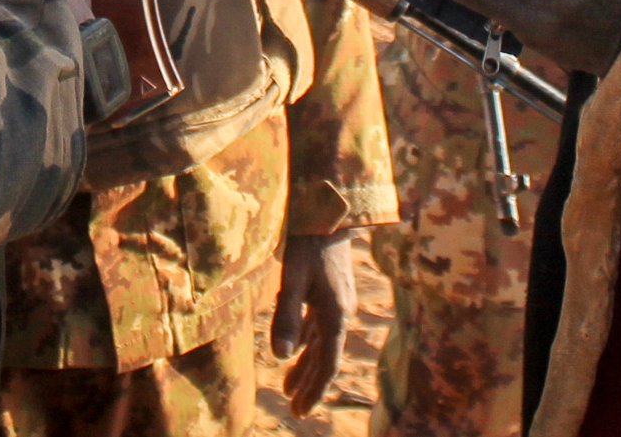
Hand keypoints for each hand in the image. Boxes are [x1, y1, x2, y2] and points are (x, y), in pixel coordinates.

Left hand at [270, 230, 356, 417]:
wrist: (330, 208)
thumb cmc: (309, 242)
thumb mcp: (293, 278)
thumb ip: (287, 316)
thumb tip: (280, 356)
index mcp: (335, 315)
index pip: (327, 364)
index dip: (314, 389)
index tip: (301, 411)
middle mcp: (340, 312)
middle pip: (325, 357)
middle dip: (309, 383)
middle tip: (294, 408)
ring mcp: (337, 300)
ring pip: (321, 342)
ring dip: (306, 363)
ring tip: (289, 384)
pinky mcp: (331, 289)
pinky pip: (318, 325)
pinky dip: (306, 340)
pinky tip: (295, 345)